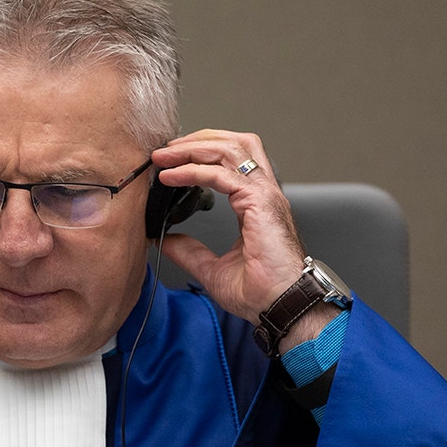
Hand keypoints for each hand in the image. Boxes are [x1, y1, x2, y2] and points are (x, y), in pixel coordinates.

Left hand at [152, 129, 334, 345]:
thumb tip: (164, 239)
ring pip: (229, 149)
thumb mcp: (213, 269)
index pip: (231, 161)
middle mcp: (264, 193)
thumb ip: (189, 251)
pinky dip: (193, 170)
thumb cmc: (262, 292)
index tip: (170, 162)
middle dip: (197, 140)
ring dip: (192, 148)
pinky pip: (222, 174)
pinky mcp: (260, 202)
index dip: (200, 154)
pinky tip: (172, 176)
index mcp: (256, 204)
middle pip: (234, 143)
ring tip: (164, 156)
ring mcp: (265, 194)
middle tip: (165, 149)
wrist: (282, 306)